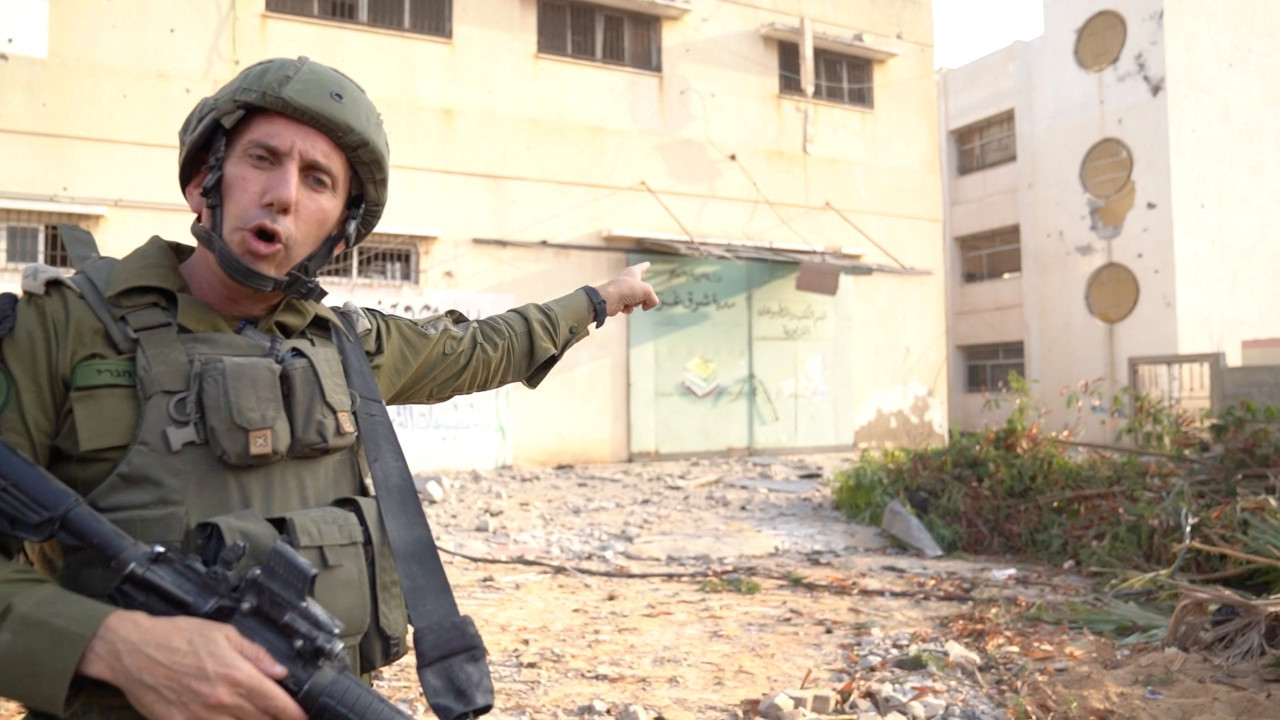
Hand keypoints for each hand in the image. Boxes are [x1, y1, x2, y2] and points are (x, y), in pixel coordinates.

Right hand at [78, 610, 305, 719]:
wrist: (132, 650)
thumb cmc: (176, 637)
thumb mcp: (223, 634)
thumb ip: (255, 654)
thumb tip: (280, 670)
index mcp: (235, 674)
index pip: (275, 701)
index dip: (293, 712)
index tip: (303, 716)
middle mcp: (221, 700)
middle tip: (287, 719)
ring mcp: (200, 716)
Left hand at [594, 262, 659, 317]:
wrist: (609, 300)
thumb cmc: (626, 290)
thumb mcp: (647, 291)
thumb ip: (653, 299)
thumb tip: (646, 306)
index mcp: (632, 272)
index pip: (641, 267)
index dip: (645, 266)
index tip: (647, 263)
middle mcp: (627, 280)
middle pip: (642, 289)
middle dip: (643, 295)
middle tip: (640, 296)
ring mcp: (622, 291)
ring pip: (637, 300)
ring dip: (636, 303)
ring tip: (629, 300)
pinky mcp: (618, 301)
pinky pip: (630, 307)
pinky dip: (629, 308)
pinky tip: (624, 306)